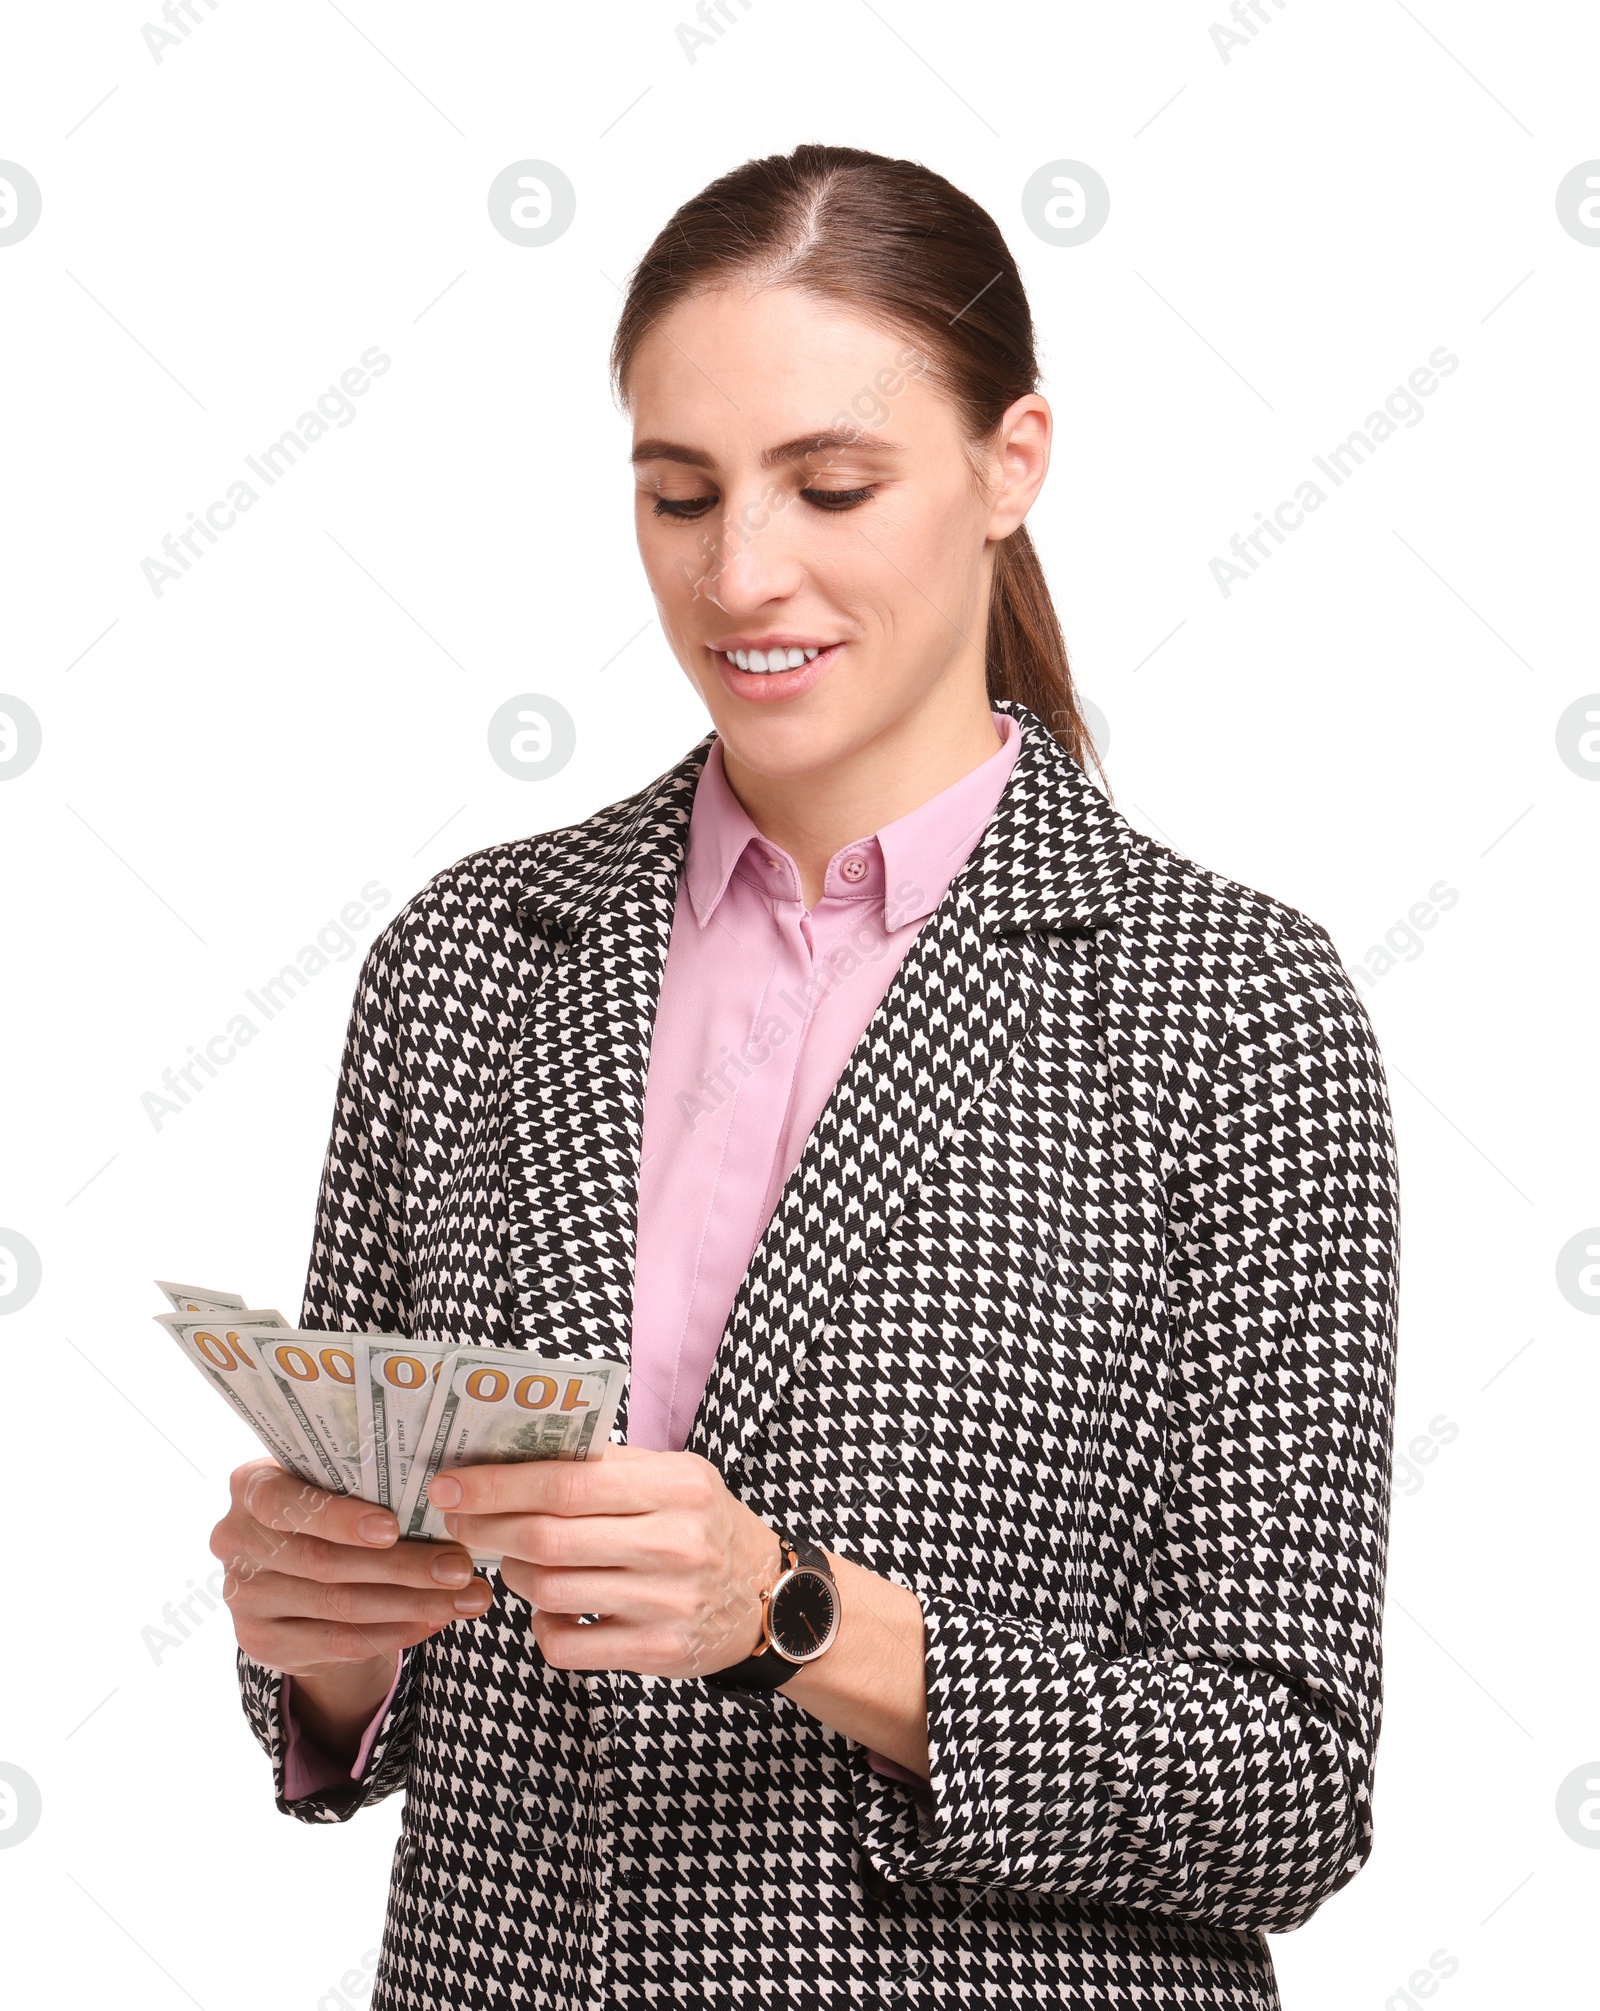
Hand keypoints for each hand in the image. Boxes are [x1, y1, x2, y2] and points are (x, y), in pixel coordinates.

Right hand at [210, 1459, 494, 1753]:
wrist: (294, 1569)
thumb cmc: (330, 1506)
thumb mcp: (334, 1483)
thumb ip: (365, 1483)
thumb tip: (450, 1495)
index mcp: (249, 1485)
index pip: (284, 1502)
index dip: (337, 1518)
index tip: (392, 1529)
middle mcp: (234, 1540)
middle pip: (324, 1562)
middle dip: (401, 1567)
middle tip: (459, 1567)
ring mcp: (243, 1597)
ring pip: (338, 1606)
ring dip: (411, 1603)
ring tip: (464, 1597)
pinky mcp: (260, 1642)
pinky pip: (337, 1643)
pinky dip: (394, 1633)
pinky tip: (434, 1620)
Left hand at [429, 1445, 776, 1678]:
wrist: (770, 1598)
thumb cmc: (703, 1525)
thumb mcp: (675, 1478)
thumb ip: (607, 1466)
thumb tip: (512, 1454)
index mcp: (677, 1485)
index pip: (568, 1483)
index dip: (499, 1485)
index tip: (449, 1484)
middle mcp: (675, 1542)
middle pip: (549, 1538)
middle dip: (487, 1528)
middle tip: (458, 1521)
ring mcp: (666, 1602)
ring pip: (549, 1589)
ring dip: (515, 1573)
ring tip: (516, 1560)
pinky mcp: (655, 1653)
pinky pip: (565, 1644)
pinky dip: (542, 1624)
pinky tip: (554, 1606)